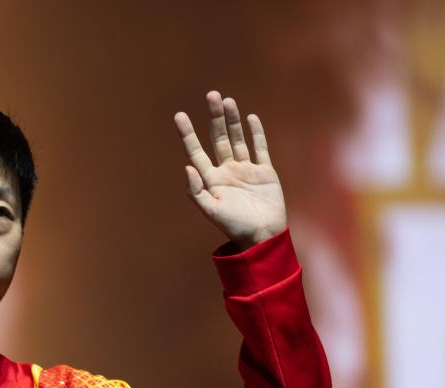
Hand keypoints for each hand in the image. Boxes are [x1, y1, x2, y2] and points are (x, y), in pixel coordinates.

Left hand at [174, 91, 286, 248]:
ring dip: (232, 120)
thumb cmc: (234, 227)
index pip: (196, 151)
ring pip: (237, 139)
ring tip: (227, 101)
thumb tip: (187, 167)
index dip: (188, 134)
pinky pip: (259, 148)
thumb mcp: (211, 211)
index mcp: (211, 179)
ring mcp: (246, 169)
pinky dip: (255, 133)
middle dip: (214, 117)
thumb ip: (197, 191)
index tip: (179, 115)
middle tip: (211, 95)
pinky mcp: (264, 171)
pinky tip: (250, 117)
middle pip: (218, 138)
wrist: (262, 236)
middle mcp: (227, 171)